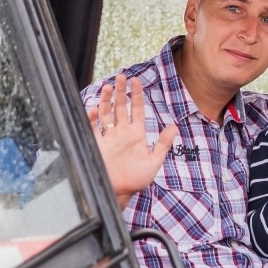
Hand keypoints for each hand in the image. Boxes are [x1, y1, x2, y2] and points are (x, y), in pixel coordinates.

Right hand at [87, 74, 177, 208]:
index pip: (137, 109)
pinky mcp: (96, 144)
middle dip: (120, 91)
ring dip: (106, 100)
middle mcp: (121, 132)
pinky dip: (92, 117)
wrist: (118, 192)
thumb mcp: (153, 162)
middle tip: (122, 76)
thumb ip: (163, 144)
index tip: (136, 81)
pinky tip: (94, 108)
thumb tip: (175, 127)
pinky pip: (92, 127)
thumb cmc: (136, 180)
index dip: (136, 95)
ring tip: (108, 85)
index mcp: (136, 134)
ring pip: (106, 113)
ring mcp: (108, 137)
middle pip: (120, 106)